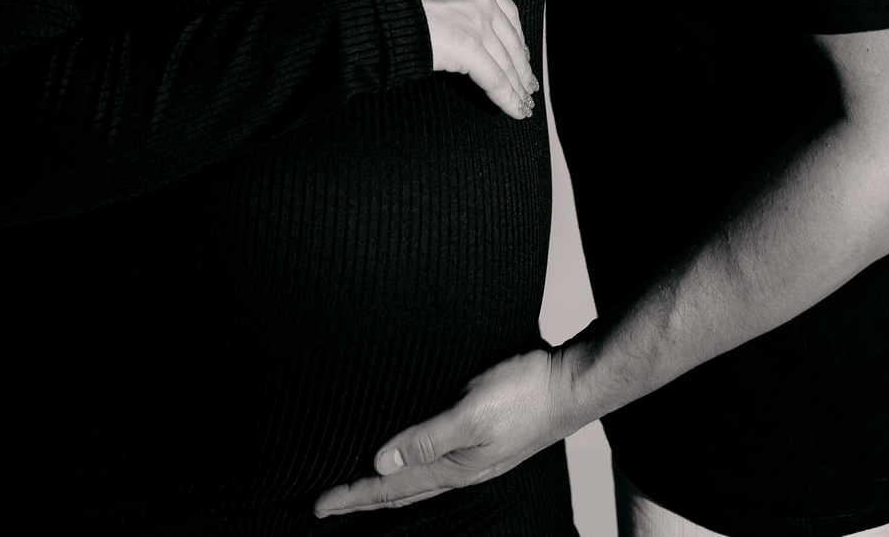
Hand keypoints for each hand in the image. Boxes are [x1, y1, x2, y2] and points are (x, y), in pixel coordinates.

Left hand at [313, 348, 575, 516]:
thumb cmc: (526, 394)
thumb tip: (380, 463)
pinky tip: (410, 457)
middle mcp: (459, 467)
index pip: (389, 488)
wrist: (571, 383)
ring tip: (359, 488)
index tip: (318, 504)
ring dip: (384, 486)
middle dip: (360, 497)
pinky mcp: (483, 437)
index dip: (352, 495)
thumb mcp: (471, 414)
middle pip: (399, 492)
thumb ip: (427, 439)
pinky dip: (411, 468)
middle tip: (326, 504)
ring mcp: (473, 455)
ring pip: (416, 480)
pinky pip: (434, 462)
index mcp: (452, 467)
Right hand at [400, 0, 537, 119]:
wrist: (374, 3)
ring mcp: (477, 21)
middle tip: (528, 84)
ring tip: (523, 102)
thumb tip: (449, 5)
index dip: (516, 38)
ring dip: (517, 86)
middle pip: (511, 38)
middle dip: (521, 65)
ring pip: (506, 61)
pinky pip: (494, 79)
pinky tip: (514, 110)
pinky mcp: (468, 47)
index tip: (521, 54)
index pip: (506, 11)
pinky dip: (507, 98)